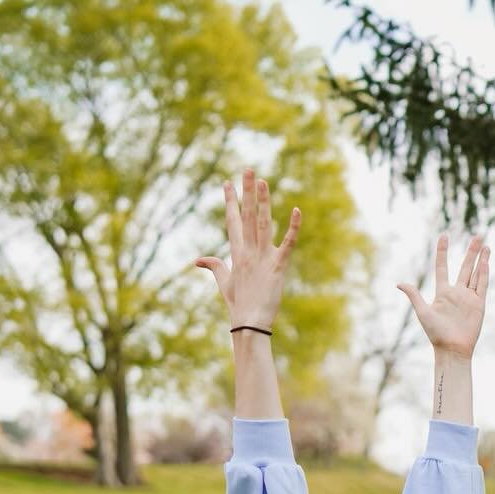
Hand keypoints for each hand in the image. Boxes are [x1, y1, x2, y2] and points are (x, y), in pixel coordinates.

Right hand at [196, 169, 300, 330]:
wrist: (249, 323)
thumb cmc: (239, 304)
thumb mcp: (224, 282)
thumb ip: (213, 266)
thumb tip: (198, 260)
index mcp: (236, 253)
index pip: (232, 221)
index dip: (230, 201)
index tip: (227, 183)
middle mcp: (248, 251)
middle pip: (247, 216)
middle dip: (247, 192)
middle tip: (248, 170)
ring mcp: (262, 257)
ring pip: (262, 223)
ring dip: (263, 202)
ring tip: (262, 181)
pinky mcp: (278, 266)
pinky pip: (287, 243)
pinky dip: (292, 228)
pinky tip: (296, 211)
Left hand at [398, 234, 489, 357]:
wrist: (452, 349)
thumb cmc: (436, 334)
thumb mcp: (423, 312)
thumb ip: (414, 295)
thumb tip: (399, 283)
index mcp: (442, 292)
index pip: (442, 266)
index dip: (442, 251)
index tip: (444, 236)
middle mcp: (457, 292)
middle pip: (465, 267)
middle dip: (471, 251)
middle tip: (477, 236)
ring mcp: (469, 297)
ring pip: (476, 273)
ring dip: (481, 259)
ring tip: (486, 245)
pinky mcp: (478, 304)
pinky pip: (482, 285)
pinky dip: (484, 273)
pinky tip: (486, 261)